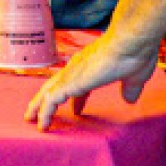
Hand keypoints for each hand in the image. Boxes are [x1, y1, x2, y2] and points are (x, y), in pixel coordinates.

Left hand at [23, 29, 160, 130]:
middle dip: (45, 100)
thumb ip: (130, 89)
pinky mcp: (71, 82)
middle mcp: (77, 68)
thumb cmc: (134, 55)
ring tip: (32, 120)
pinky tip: (43, 123)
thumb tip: (129, 99)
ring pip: (48, 92)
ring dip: (39, 107)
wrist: (130, 41)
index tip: (76, 109)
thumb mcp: (134, 78)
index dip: (76, 98)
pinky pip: (52, 100)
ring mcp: (72, 74)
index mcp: (90, 66)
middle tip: (37, 113)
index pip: (77, 84)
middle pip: (55, 86)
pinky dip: (45, 112)